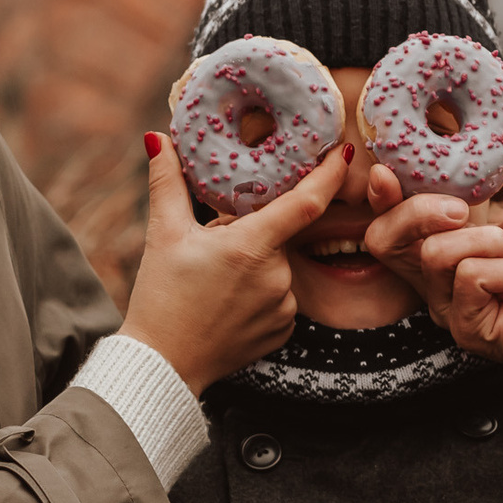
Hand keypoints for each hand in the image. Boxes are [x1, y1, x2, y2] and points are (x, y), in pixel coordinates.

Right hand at [120, 135, 348, 392]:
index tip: (343, 153)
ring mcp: (284, 307)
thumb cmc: (161, 298)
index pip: (306, 202)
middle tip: (215, 249)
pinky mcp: (284, 331)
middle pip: (279, 236)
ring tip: (216, 282)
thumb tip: (159, 138)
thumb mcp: (163, 234)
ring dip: (256, 264)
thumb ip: (167, 182)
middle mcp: (277, 277)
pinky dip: (261, 293)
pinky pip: (281, 298)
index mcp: (251, 247)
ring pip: (278, 267)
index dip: (328, 174)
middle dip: (253, 233)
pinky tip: (229, 304)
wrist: (164, 364)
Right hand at [362, 87, 502, 370]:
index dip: (379, 193)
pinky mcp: (468, 330)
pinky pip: (468, 281)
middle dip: (418, 211)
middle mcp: (439, 273)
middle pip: (384, 237)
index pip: (390, 215)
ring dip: (490, 243)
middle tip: (461, 208)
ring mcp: (449, 304)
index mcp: (450, 237)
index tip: (387, 170)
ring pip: (435, 254)